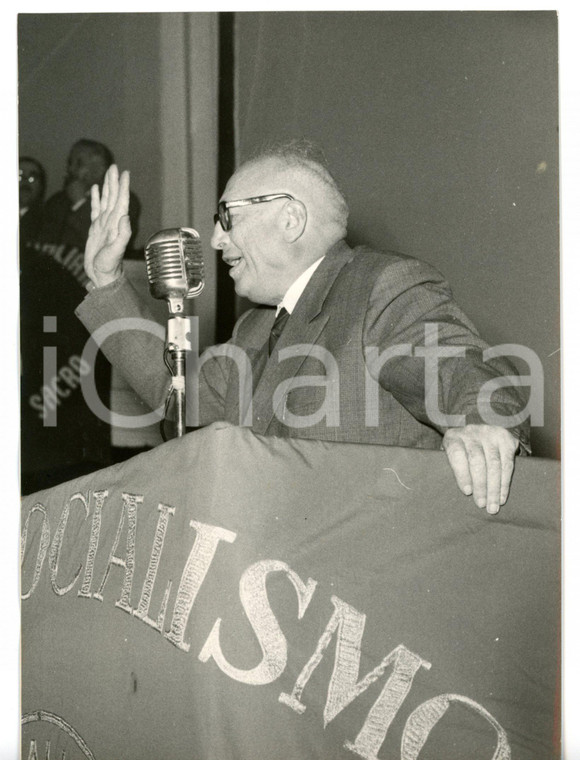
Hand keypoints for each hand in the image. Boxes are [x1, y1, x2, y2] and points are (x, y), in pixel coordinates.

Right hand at [84, 164, 131, 287]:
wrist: (102, 275)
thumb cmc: (109, 265)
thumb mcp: (116, 251)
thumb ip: (122, 235)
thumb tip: (125, 216)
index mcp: (117, 224)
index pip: (121, 201)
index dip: (123, 187)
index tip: (125, 173)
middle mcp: (112, 221)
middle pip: (113, 197)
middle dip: (114, 181)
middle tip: (114, 166)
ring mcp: (104, 224)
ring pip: (105, 200)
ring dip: (107, 187)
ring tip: (108, 173)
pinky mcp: (96, 228)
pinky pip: (95, 209)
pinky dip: (96, 198)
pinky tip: (95, 189)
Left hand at [442, 424, 518, 514]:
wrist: (482, 433)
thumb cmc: (462, 453)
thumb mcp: (452, 456)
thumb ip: (453, 469)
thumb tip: (459, 492)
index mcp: (453, 437)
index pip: (457, 454)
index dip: (462, 474)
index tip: (467, 492)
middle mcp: (471, 432)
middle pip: (477, 461)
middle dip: (480, 485)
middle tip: (481, 504)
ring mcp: (490, 433)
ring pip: (494, 464)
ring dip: (494, 488)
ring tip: (493, 505)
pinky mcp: (506, 439)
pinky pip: (507, 464)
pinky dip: (505, 483)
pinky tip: (502, 496)